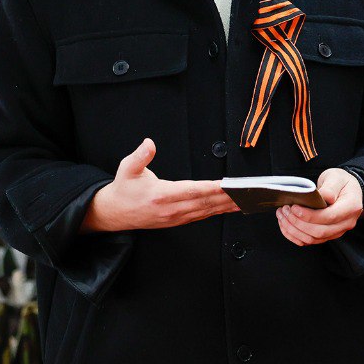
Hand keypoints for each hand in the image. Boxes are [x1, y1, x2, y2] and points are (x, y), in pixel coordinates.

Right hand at [80, 138, 237, 231]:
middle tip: (248, 192)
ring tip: (247, 199)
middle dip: (229, 197)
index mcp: (162, 194)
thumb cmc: (124, 189)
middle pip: (206, 202)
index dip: (212, 188)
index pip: (192, 190)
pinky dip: (219, 211)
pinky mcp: (179, 220)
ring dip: (228, 206)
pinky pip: (203, 216)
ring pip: (207, 211)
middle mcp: (172, 208)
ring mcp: (176, 217)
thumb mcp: (127, 168)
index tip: (228, 185)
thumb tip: (149, 143)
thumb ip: (140, 156)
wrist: (115, 213)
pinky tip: (231, 207)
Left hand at [276, 168, 363, 245]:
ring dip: (294, 230)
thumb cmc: (341, 182)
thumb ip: (330, 188)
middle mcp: (346, 223)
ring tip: (283, 216)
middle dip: (298, 223)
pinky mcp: (328, 235)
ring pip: (313, 238)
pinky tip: (286, 225)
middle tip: (285, 210)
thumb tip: (322, 198)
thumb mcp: (336, 177)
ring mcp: (337, 231)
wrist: (347, 189)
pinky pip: (310, 241)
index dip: (310, 215)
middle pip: (320, 231)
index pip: (329, 217)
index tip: (294, 208)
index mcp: (351, 207)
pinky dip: (295, 235)